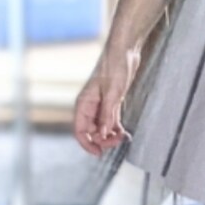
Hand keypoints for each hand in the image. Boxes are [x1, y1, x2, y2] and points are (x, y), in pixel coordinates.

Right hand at [72, 42, 139, 156]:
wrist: (125, 51)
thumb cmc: (115, 66)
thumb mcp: (113, 92)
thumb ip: (108, 114)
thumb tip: (104, 133)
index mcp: (84, 103)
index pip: (79, 130)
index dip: (87, 143)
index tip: (98, 153)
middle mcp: (90, 106)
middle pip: (92, 131)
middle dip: (104, 140)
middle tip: (119, 141)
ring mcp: (100, 105)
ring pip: (102, 128)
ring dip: (111, 135)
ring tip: (124, 137)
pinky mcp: (111, 102)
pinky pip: (111, 121)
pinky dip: (117, 129)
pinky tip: (125, 133)